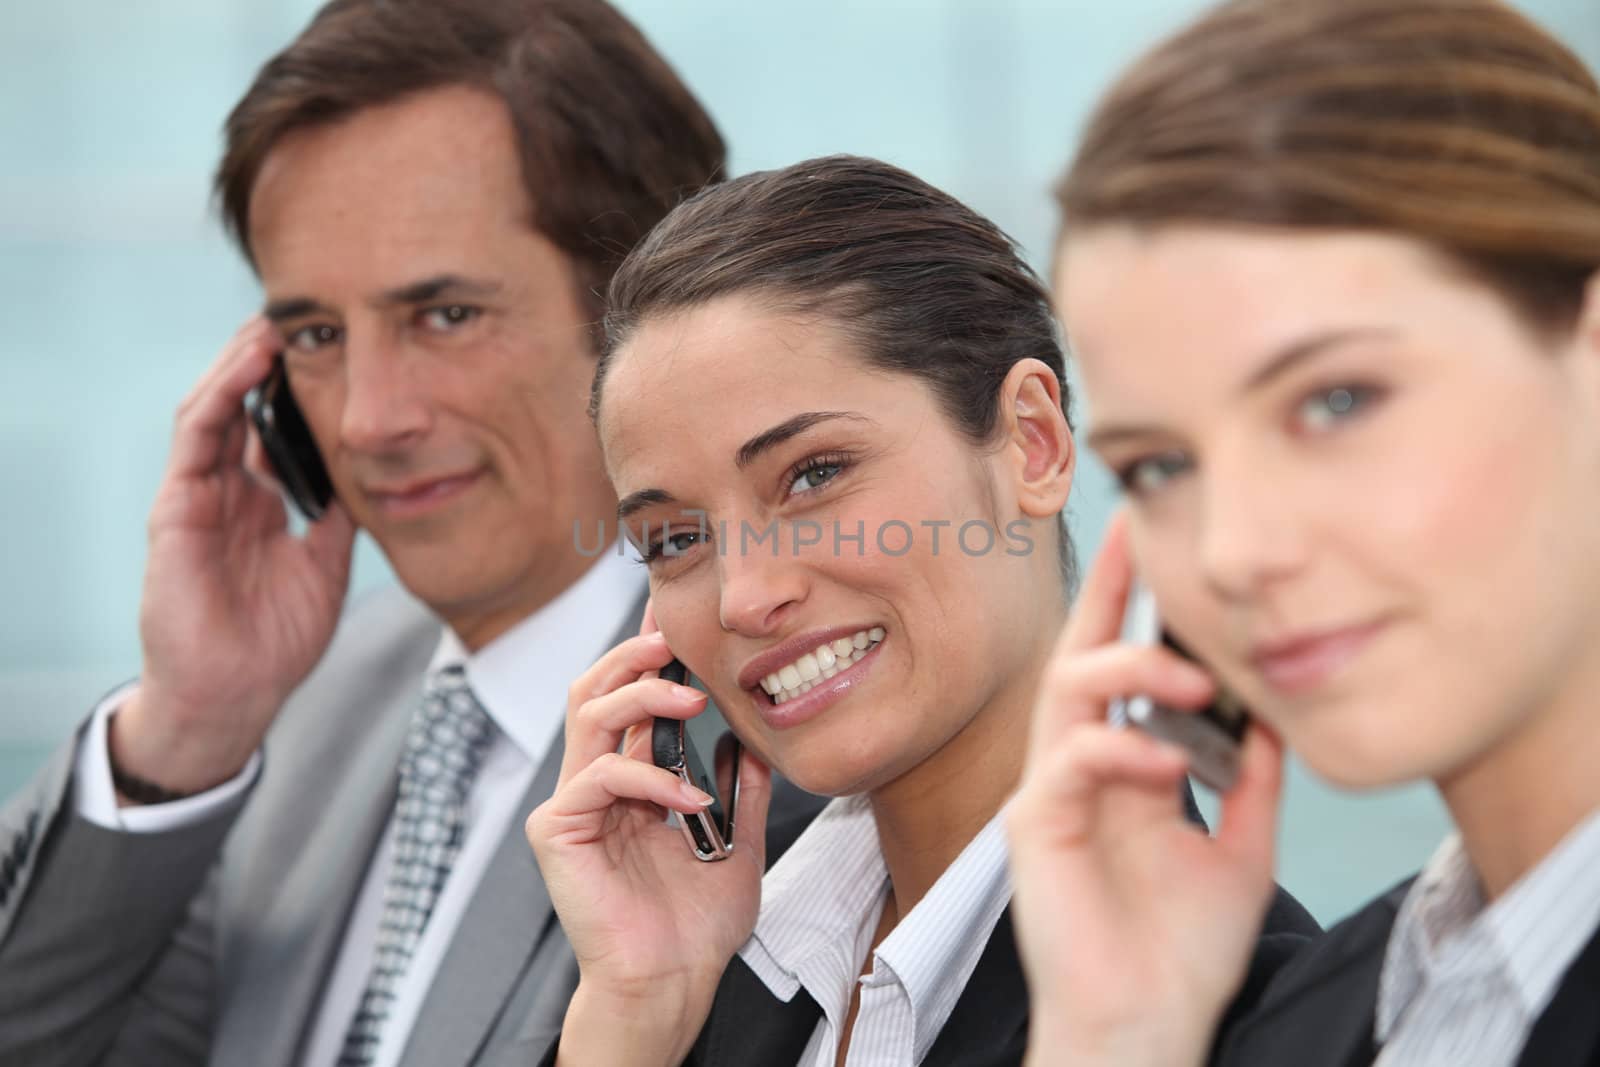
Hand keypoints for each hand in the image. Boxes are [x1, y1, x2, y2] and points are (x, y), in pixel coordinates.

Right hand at [115, 318, 355, 795]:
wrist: (235, 693)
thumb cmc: (275, 639)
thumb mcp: (325, 565)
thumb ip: (338, 516)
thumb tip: (373, 472)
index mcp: (257, 502)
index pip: (272, 428)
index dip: (297, 390)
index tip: (333, 352)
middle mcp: (224, 491)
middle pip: (241, 407)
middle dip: (266, 363)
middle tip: (305, 320)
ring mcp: (196, 496)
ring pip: (215, 409)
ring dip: (241, 364)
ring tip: (275, 325)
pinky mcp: (175, 508)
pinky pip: (197, 438)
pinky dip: (222, 396)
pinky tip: (249, 366)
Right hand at [526, 606, 770, 1065]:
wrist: (672, 981)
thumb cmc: (696, 922)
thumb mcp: (737, 841)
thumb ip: (740, 789)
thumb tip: (757, 738)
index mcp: (629, 779)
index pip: (628, 698)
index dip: (647, 656)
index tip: (681, 623)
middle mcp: (594, 783)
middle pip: (594, 689)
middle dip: (633, 654)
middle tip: (675, 639)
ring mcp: (571, 804)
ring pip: (589, 715)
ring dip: (641, 696)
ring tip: (691, 700)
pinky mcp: (557, 832)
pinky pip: (599, 779)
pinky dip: (649, 780)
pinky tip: (688, 801)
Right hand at [1006, 513, 1283, 1066]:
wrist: (1147, 1023)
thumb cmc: (1179, 951)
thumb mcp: (1241, 848)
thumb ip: (1252, 780)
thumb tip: (1273, 712)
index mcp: (1121, 767)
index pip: (1123, 666)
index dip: (1132, 601)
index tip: (1150, 533)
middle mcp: (1077, 766)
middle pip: (1080, 654)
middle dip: (1106, 589)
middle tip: (1135, 529)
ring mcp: (1050, 793)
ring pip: (1067, 693)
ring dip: (1128, 670)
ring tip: (1192, 681)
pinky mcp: (1035, 830)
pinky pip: (1069, 764)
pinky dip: (1119, 751)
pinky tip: (1167, 765)